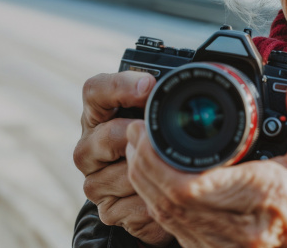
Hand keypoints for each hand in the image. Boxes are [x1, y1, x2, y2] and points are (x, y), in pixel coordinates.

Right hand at [73, 71, 173, 246]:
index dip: (120, 86)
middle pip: (106, 135)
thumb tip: (196, 75)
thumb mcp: (158, 115)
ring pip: (122, 174)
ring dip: (153, 172)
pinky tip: (171, 195)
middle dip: (140, 135)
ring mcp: (95, 181)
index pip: (95, 90)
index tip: (149, 86)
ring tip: (175, 167)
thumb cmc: (158, 143)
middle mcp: (90, 146)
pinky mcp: (108, 211)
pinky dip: (156, 202)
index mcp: (99, 114)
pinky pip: (132, 208)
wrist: (155, 191)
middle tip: (164, 135)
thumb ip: (163, 96)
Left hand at [125, 68, 286, 246]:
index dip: (157, 159)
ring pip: (163, 215)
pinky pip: (171, 227)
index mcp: (261, 198)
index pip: (189, 185)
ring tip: (138, 148)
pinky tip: (153, 178)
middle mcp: (235, 228)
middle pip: (167, 198)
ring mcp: (219, 245)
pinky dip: (157, 200)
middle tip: (135, 131)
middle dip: (143, 163)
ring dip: (144, 180)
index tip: (145, 130)